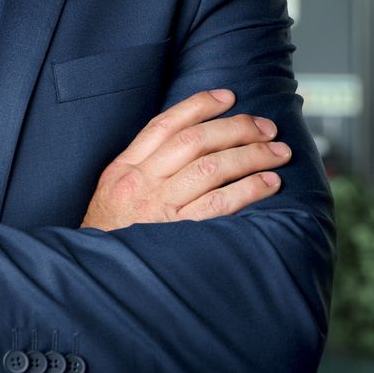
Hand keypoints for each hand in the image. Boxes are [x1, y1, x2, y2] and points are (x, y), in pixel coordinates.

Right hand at [81, 88, 287, 230]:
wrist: (95, 275)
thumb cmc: (110, 235)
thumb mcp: (113, 192)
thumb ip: (143, 168)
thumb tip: (190, 144)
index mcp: (124, 168)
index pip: (164, 125)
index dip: (199, 106)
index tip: (229, 97)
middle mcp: (141, 183)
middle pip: (195, 141)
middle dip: (236, 128)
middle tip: (267, 127)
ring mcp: (159, 208)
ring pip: (211, 167)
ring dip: (251, 156)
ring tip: (277, 153)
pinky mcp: (178, 233)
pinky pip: (219, 204)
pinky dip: (248, 189)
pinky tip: (268, 183)